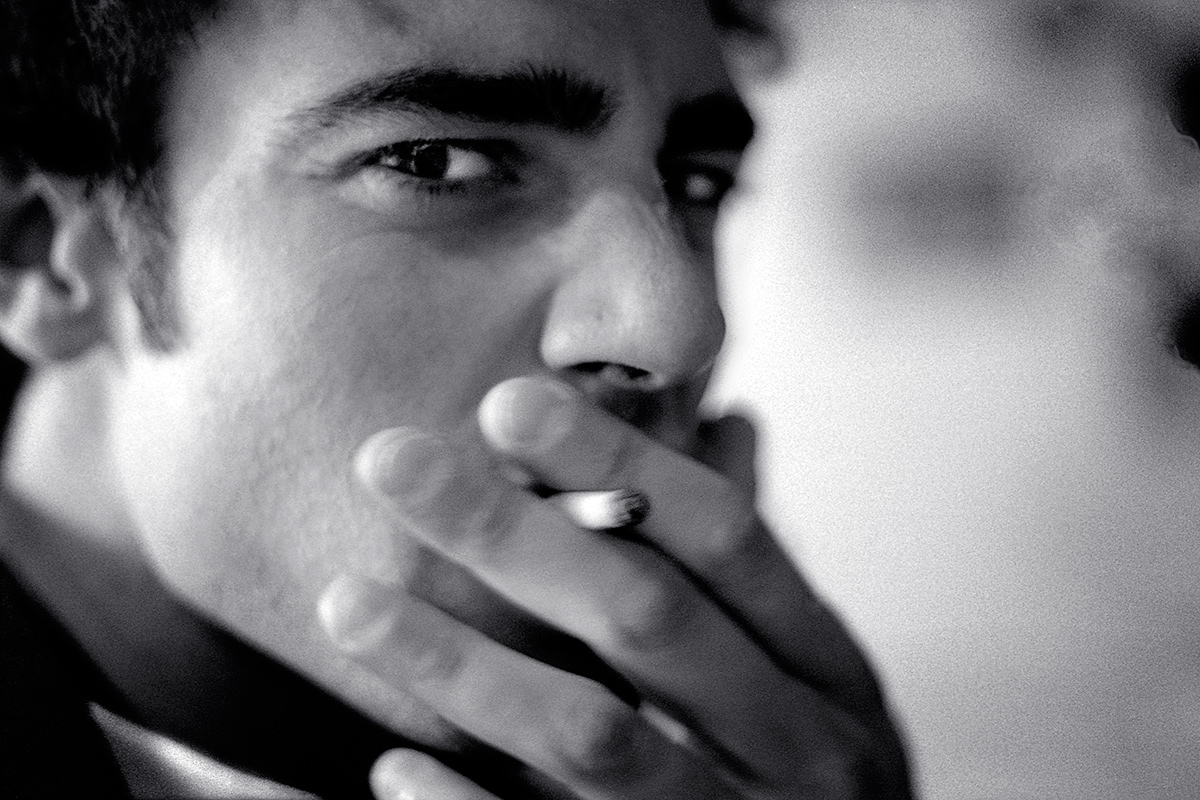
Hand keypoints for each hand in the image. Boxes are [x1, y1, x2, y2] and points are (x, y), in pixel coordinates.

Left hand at [321, 376, 911, 798]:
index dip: (618, 461)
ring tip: (350, 603)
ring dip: (463, 664)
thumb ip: (746, 573)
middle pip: (645, 616)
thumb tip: (726, 419)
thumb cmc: (804, 777)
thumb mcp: (808, 679)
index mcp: (825, 670)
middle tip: (394, 460)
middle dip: (512, 531)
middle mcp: (797, 746)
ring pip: (593, 734)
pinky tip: (390, 763)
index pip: (724, 537)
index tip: (506, 403)